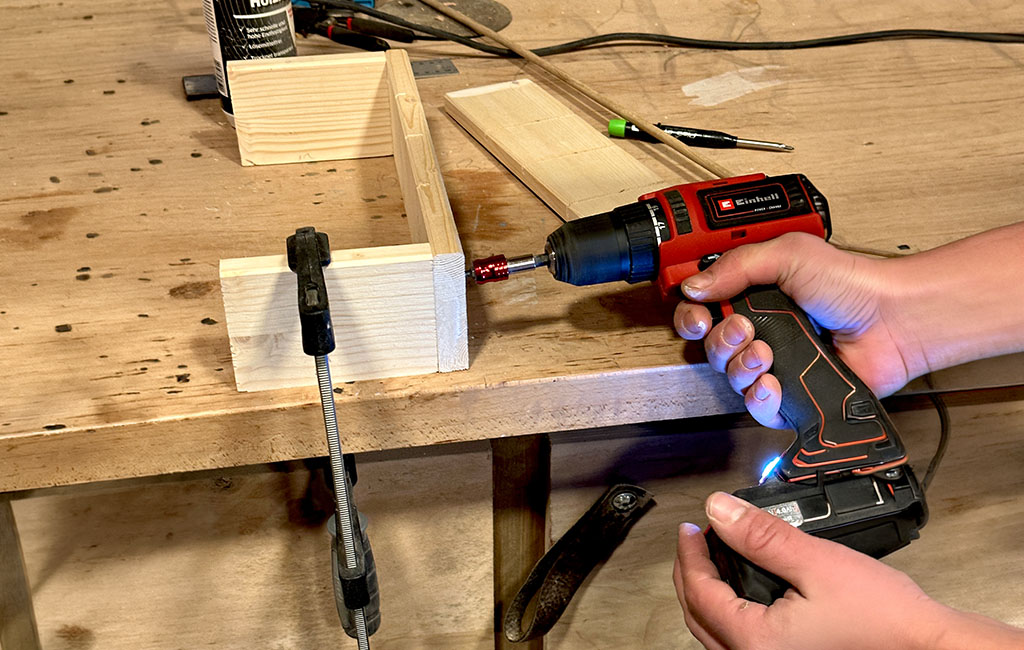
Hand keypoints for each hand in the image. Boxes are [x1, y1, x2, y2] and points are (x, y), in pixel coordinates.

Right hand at [673, 233, 913, 427]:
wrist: (892, 320)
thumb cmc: (852, 284)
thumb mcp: (790, 254)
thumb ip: (737, 265)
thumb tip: (694, 286)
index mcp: (752, 295)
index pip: (702, 309)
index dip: (692, 316)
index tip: (700, 317)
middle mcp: (760, 330)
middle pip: (711, 347)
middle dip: (720, 340)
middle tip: (744, 329)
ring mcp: (776, 363)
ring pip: (730, 378)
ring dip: (741, 366)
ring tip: (766, 353)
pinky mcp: (792, 395)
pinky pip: (758, 407)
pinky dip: (759, 398)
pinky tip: (773, 383)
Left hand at [674, 492, 1023, 649]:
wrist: (930, 649)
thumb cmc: (886, 620)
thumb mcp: (817, 562)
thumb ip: (762, 536)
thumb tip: (719, 510)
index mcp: (756, 642)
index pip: (699, 592)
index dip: (689, 554)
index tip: (689, 527)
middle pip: (699, 616)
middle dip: (691, 574)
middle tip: (695, 540)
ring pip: (715, 634)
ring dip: (707, 596)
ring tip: (713, 560)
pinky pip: (739, 643)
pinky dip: (730, 615)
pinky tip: (742, 594)